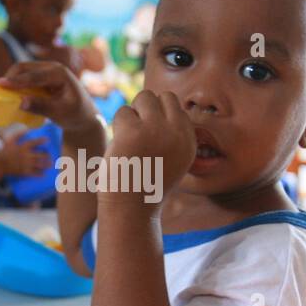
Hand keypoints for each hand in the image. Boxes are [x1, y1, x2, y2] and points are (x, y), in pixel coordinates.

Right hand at [0, 60, 99, 132]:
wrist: (85, 115)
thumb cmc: (75, 114)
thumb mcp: (60, 113)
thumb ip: (41, 107)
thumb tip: (21, 102)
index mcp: (60, 73)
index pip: (34, 76)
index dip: (16, 80)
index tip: (0, 84)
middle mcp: (53, 67)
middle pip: (25, 68)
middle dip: (11, 77)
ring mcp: (47, 71)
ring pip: (23, 70)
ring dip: (12, 79)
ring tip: (1, 91)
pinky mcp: (42, 77)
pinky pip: (26, 77)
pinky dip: (17, 83)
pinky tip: (10, 92)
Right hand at [0, 135, 51, 176]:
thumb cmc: (3, 152)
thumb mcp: (9, 141)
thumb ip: (18, 134)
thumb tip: (27, 129)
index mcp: (23, 147)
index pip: (35, 143)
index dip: (42, 141)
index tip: (47, 140)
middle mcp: (26, 155)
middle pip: (40, 155)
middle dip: (47, 155)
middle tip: (50, 155)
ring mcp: (26, 164)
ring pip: (40, 164)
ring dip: (46, 164)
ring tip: (50, 164)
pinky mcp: (24, 172)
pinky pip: (35, 173)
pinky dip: (40, 174)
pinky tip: (44, 174)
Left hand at [101, 90, 195, 210]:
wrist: (131, 208)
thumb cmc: (147, 184)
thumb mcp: (172, 159)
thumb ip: (171, 131)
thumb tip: (158, 100)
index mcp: (188, 140)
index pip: (173, 103)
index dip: (157, 113)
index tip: (149, 135)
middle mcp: (177, 132)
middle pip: (158, 96)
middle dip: (144, 109)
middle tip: (137, 135)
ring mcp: (156, 130)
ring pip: (141, 99)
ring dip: (131, 115)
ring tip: (129, 140)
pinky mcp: (134, 132)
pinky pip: (122, 112)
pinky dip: (117, 127)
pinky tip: (120, 146)